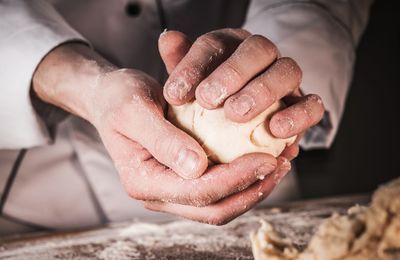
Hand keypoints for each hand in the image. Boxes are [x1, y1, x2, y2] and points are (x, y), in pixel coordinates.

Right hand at [32, 43, 287, 223]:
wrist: (110, 98)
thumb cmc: (118, 98)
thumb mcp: (134, 109)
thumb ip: (163, 140)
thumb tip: (197, 168)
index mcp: (143, 182)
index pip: (198, 192)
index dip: (236, 179)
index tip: (267, 158)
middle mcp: (158, 195)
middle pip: (214, 209)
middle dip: (252, 191)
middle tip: (281, 165)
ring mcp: (172, 190)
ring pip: (220, 205)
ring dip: (253, 188)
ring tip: (281, 164)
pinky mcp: (183, 180)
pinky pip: (219, 189)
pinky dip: (244, 179)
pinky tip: (263, 159)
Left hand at [160, 29, 324, 159]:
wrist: (245, 125)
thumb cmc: (212, 104)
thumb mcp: (192, 86)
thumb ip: (181, 64)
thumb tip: (167, 38)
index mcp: (232, 47)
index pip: (214, 45)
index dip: (193, 66)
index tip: (174, 96)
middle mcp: (262, 56)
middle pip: (257, 49)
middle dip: (232, 72)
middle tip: (208, 100)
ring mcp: (286, 79)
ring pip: (287, 71)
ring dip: (262, 91)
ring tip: (237, 114)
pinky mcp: (304, 104)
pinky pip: (312, 105)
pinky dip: (298, 116)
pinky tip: (276, 132)